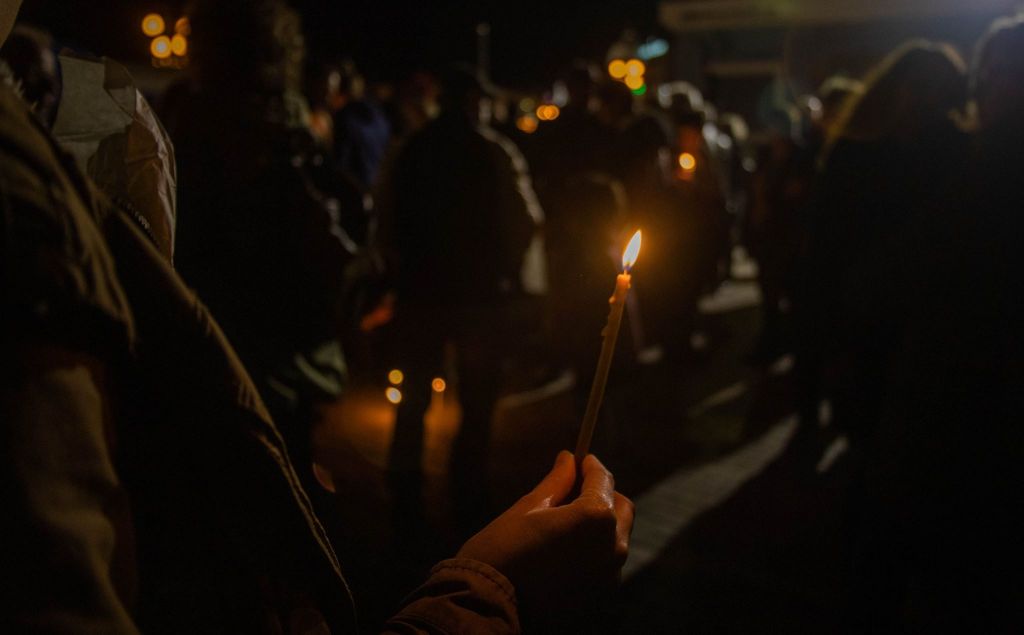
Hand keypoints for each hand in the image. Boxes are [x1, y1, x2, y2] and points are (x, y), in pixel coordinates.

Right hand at [456, 451, 633, 617]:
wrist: (488, 606)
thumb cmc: (503, 551)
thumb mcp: (527, 507)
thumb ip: (556, 482)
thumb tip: (568, 460)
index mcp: (596, 517)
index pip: (603, 479)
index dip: (590, 466)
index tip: (579, 459)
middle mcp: (613, 545)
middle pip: (620, 507)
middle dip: (602, 494)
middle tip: (572, 489)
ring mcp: (610, 574)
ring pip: (616, 536)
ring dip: (599, 523)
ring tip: (564, 520)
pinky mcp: (601, 594)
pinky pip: (606, 561)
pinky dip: (593, 548)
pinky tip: (564, 548)